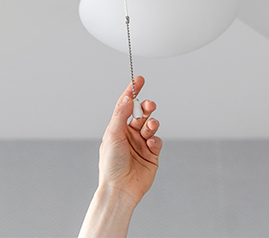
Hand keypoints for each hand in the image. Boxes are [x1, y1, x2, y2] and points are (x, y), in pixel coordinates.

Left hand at [97, 76, 161, 207]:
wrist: (120, 189)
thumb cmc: (111, 164)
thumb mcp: (113, 135)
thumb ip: (121, 115)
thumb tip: (128, 97)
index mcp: (117, 128)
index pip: (126, 105)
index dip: (133, 91)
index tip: (139, 79)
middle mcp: (130, 134)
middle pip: (141, 114)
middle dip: (147, 107)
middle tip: (149, 104)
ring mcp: (141, 144)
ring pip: (151, 126)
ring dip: (152, 123)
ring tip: (149, 127)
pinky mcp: (152, 154)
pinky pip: (157, 141)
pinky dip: (156, 139)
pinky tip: (151, 143)